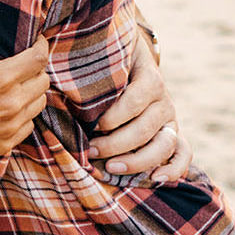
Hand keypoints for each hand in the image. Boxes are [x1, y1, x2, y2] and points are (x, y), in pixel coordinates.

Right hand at [0, 0, 52, 175]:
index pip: (39, 58)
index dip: (40, 45)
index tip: (34, 41)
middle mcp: (10, 105)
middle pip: (43, 81)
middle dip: (35, 69)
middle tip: (19, 62)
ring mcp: (9, 128)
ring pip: (39, 104)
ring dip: (31, 92)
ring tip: (13, 83)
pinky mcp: (4, 144)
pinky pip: (28, 125)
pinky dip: (22, 115)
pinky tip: (4, 106)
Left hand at [84, 9, 190, 182]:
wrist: (132, 58)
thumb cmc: (109, 62)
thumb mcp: (104, 55)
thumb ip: (87, 62)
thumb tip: (50, 65)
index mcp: (150, 77)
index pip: (134, 100)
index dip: (113, 117)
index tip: (91, 126)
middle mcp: (164, 99)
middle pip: (144, 128)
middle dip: (114, 144)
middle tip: (90, 151)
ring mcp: (171, 118)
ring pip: (163, 145)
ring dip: (137, 161)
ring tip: (110, 168)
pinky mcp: (174, 134)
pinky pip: (184, 154)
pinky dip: (174, 169)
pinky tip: (155, 178)